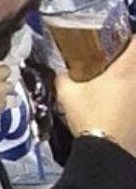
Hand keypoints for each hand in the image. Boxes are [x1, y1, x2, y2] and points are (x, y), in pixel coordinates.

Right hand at [56, 41, 135, 155]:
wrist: (107, 151)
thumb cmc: (89, 117)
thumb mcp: (67, 95)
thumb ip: (63, 78)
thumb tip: (60, 72)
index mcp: (124, 71)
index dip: (131, 37)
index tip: (122, 38)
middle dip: (130, 57)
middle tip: (116, 59)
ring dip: (129, 78)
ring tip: (116, 82)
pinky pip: (135, 97)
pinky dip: (130, 97)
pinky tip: (120, 102)